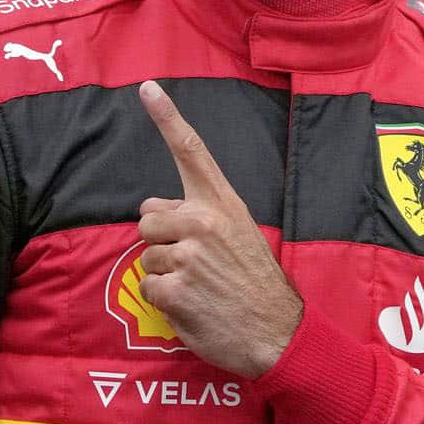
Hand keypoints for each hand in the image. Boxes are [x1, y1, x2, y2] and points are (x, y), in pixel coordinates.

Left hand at [135, 80, 302, 377]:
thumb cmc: (256, 286)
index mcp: (223, 206)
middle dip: (160, 239)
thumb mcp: (241, 237)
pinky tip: (192, 306)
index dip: (167, 118)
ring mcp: (187, 257)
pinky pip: (147, 286)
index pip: (192, 152)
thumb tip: (155, 206)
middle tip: (193, 263)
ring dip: (163, 272)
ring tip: (198, 286)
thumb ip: (201, 215)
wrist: (278, 335)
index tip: (148, 88)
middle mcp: (204, 223)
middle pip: (148, 217)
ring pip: (145, 255)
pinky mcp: (174, 290)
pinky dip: (163, 300)